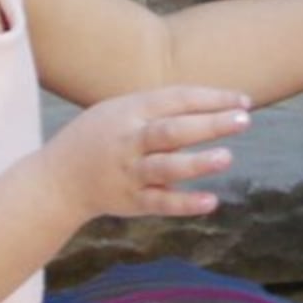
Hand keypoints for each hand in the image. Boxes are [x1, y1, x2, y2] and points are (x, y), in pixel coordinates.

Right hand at [46, 84, 250, 222]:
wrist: (58, 179)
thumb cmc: (101, 138)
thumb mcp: (122, 111)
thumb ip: (162, 108)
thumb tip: (215, 104)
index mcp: (130, 112)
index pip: (176, 100)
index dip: (212, 99)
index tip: (244, 101)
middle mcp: (130, 141)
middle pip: (172, 130)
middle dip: (209, 124)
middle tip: (244, 120)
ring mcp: (130, 172)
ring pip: (165, 168)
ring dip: (196, 163)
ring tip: (227, 157)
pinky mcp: (131, 201)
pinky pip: (160, 203)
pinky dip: (184, 203)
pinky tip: (210, 202)